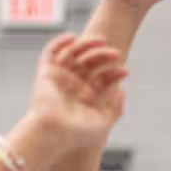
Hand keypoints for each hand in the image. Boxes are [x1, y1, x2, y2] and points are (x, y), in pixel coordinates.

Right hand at [26, 34, 126, 152]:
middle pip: (90, 63)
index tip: (125, 71)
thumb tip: (122, 91)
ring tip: (101, 41)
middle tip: (116, 53)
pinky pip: (51, 52)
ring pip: (73, 54)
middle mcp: (73, 85)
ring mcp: (59, 77)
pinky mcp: (46, 72)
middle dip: (103, 56)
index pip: (102, 78)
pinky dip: (59, 42)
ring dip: (86, 45)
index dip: (114, 73)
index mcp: (86, 96)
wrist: (53, 133)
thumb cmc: (76, 133)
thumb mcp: (103, 123)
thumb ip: (115, 108)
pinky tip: (72, 37)